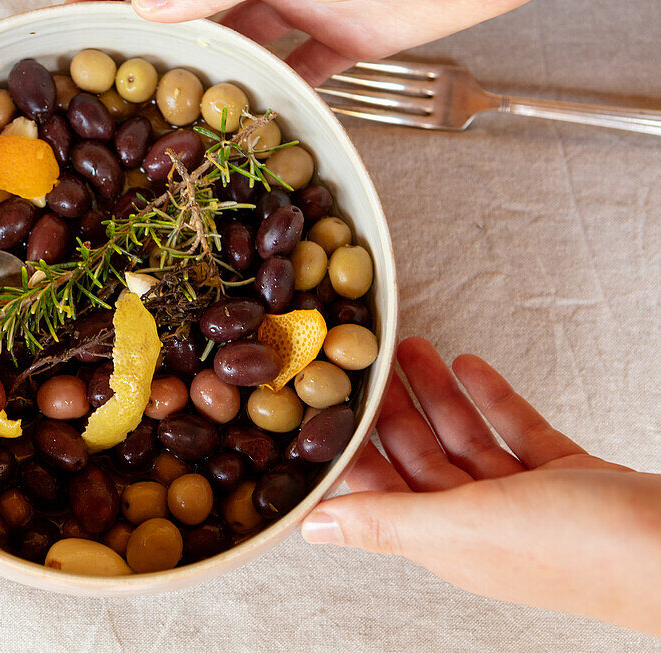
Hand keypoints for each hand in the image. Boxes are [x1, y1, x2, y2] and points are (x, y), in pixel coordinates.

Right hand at [68, 0, 660, 84]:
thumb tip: (144, 7)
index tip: (68, 25)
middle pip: (188, 8)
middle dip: (151, 45)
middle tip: (115, 95)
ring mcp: (300, 2)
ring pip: (236, 47)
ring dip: (210, 82)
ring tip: (175, 125)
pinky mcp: (341, 39)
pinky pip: (293, 75)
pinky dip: (272, 102)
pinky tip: (251, 133)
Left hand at [301, 337, 660, 634]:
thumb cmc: (581, 547)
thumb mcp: (468, 526)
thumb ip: (387, 521)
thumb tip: (312, 528)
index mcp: (448, 541)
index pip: (380, 489)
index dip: (353, 445)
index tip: (333, 399)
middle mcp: (482, 524)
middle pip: (420, 458)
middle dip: (393, 407)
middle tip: (370, 359)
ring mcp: (529, 502)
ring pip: (467, 440)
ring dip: (439, 394)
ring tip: (412, 347)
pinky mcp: (569, 479)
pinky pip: (519, 432)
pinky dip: (493, 398)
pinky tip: (472, 364)